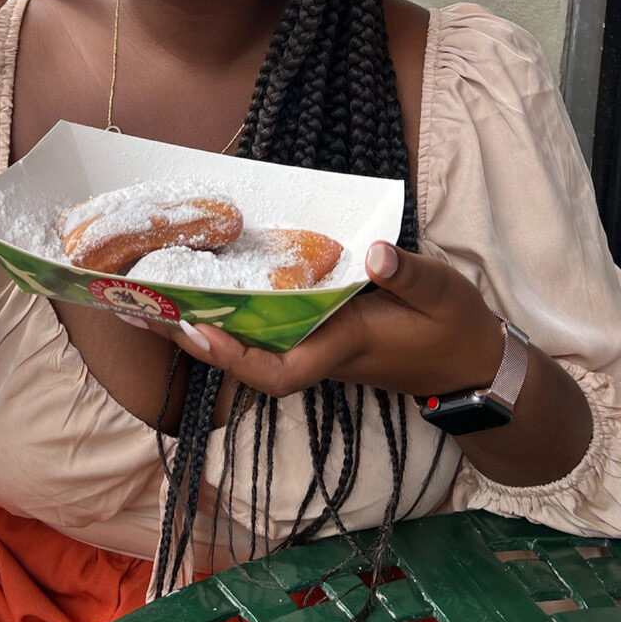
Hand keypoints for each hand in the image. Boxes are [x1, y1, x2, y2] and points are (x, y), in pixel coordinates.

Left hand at [127, 243, 504, 398]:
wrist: (473, 366)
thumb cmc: (455, 328)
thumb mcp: (441, 292)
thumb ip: (406, 274)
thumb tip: (372, 252)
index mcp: (344, 345)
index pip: (278, 369)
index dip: (232, 357)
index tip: (194, 330)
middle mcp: (322, 354)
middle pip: (249, 362)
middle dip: (198, 341)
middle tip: (147, 307)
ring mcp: (321, 351)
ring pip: (255, 350)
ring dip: (212, 329)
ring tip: (163, 297)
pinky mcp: (324, 340)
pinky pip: (271, 336)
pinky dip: (240, 318)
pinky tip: (219, 292)